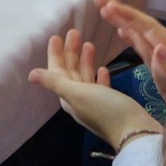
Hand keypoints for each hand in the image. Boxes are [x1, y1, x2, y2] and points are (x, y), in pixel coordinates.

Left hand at [30, 29, 160, 146]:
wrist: (135, 133)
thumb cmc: (106, 110)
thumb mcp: (78, 94)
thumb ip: (56, 83)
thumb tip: (30, 75)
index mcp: (68, 97)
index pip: (57, 72)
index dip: (55, 55)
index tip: (56, 36)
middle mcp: (79, 100)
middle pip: (71, 73)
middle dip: (71, 53)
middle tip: (75, 32)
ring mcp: (95, 103)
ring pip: (86, 78)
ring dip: (85, 61)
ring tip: (89, 43)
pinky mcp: (111, 104)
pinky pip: (101, 87)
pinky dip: (99, 76)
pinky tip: (103, 68)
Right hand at [94, 0, 165, 108]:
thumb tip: (158, 46)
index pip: (149, 28)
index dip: (130, 16)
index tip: (109, 5)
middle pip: (143, 26)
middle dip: (123, 12)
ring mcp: (165, 61)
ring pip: (141, 36)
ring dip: (124, 22)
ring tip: (105, 10)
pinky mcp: (162, 72)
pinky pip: (144, 51)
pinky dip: (132, 40)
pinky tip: (122, 33)